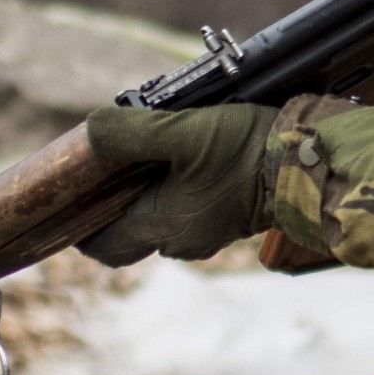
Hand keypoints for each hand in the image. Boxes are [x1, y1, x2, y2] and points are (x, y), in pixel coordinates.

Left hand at [78, 102, 279, 265]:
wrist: (308, 166)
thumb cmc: (245, 152)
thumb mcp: (183, 132)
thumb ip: (131, 133)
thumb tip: (90, 130)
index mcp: (160, 225)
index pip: (101, 243)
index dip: (78, 226)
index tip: (65, 202)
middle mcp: (180, 240)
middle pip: (126, 242)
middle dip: (107, 219)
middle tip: (97, 186)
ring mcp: (206, 235)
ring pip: (157, 229)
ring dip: (142, 206)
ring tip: (136, 168)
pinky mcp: (229, 222)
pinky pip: (186, 219)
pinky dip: (171, 201)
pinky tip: (177, 170)